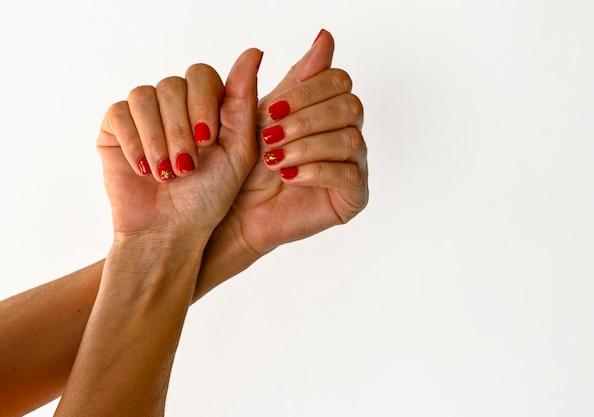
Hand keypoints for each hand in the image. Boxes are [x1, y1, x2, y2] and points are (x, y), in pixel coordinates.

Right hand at [96, 49, 262, 240]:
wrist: (171, 232)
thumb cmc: (209, 197)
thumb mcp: (238, 152)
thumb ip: (243, 102)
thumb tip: (254, 51)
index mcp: (206, 107)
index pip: (201, 75)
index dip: (203, 102)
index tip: (208, 140)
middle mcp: (174, 106)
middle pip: (172, 85)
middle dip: (180, 129)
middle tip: (186, 167)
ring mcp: (144, 116)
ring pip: (144, 96)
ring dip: (157, 139)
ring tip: (166, 174)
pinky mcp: (115, 129)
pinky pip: (118, 113)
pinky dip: (133, 142)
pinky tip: (144, 168)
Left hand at [196, 30, 367, 294]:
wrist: (240, 211)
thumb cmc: (251, 164)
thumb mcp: (269, 115)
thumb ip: (298, 78)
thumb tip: (326, 36)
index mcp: (328, 109)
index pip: (339, 81)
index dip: (307, 91)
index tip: (273, 108)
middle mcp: (347, 132)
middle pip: (349, 105)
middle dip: (305, 118)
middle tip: (271, 135)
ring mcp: (354, 164)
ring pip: (349, 138)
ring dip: (306, 146)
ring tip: (275, 160)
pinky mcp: (354, 195)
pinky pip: (349, 174)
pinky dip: (316, 171)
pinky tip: (290, 176)